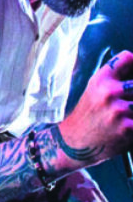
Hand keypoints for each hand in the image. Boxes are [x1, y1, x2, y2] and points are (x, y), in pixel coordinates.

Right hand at [60, 50, 132, 165]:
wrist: (74, 144)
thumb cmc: (88, 117)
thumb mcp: (95, 91)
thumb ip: (116, 79)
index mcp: (100, 80)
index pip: (128, 58)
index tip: (132, 76)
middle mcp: (109, 92)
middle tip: (129, 102)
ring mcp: (119, 110)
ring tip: (127, 116)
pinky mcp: (128, 127)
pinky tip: (128, 126)